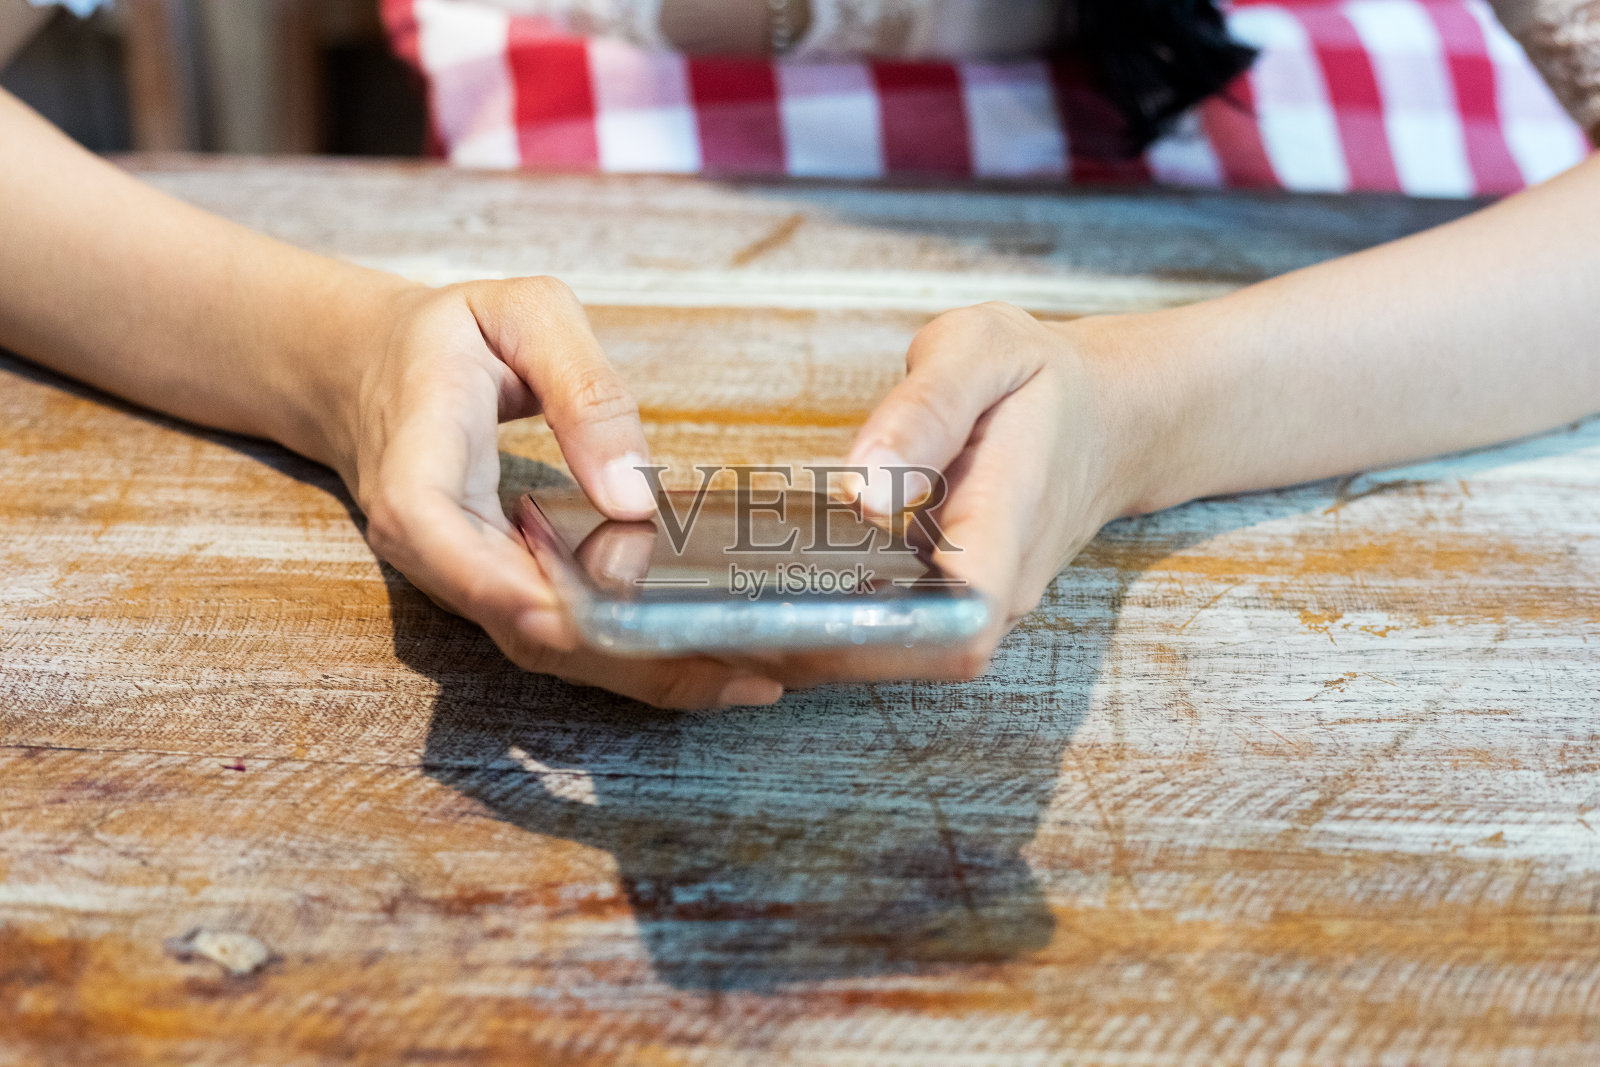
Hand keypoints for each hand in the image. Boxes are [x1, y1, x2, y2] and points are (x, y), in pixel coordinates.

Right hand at [324, 275, 783, 709]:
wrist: (366, 368)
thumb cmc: (445, 335)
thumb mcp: (519, 315)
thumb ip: (582, 390)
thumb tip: (634, 492)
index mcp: (417, 478)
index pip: (454, 554)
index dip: (520, 594)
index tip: (593, 620)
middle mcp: (436, 554)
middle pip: (528, 631)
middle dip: (632, 660)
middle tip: (747, 670)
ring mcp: (467, 583)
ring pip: (555, 651)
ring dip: (650, 673)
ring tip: (756, 678)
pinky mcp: (501, 591)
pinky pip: (567, 635)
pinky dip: (638, 654)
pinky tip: (720, 660)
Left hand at [752, 302, 1137, 687]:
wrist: (1106, 416)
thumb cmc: (1041, 378)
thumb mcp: (985, 351)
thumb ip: (924, 413)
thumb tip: (865, 489)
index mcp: (1009, 525)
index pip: (957, 627)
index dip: (873, 640)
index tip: (789, 613)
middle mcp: (998, 589)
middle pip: (905, 657)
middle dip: (811, 647)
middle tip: (716, 611)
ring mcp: (980, 607)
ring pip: (890, 655)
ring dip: (809, 641)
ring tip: (724, 602)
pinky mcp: (956, 605)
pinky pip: (890, 633)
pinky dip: (828, 622)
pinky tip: (766, 591)